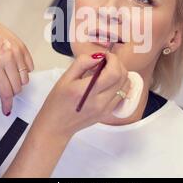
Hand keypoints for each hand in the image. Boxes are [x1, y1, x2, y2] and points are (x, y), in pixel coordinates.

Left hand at [0, 12, 33, 114]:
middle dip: (11, 93)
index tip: (7, 109)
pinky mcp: (23, 47)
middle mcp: (8, 58)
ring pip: (25, 79)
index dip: (7, 104)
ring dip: (18, 82)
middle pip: (17, 88)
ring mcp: (17, 52)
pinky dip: (24, 72)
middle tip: (4, 89)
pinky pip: (30, 67)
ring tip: (8, 76)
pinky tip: (15, 68)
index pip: (6, 92)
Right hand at [3, 52, 129, 177]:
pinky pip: (122, 95)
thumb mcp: (65, 78)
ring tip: (108, 70)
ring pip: (125, 86)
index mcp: (86, 91)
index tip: (106, 56)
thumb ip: (82, 63)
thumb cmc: (57, 102)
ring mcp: (105, 109)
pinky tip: (108, 82)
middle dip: (118, 64)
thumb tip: (98, 56)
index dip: (113, 60)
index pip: (113, 72)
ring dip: (120, 74)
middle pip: (122, 78)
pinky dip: (120, 85)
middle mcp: (99, 102)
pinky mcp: (107, 113)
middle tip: (107, 61)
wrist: (56, 126)